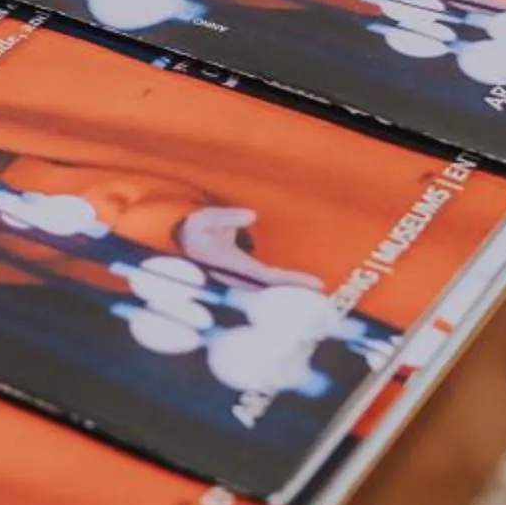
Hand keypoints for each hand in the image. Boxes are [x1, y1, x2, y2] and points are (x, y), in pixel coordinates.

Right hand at [177, 204, 323, 290]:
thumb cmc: (193, 231)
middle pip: (274, 287)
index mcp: (235, 265)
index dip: (292, 280)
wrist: (182, 245)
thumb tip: (252, 215)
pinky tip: (297, 281)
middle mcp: (241, 277)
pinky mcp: (244, 274)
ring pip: (271, 287)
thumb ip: (226, 216)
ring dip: (292, 287)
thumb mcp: (203, 219)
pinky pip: (268, 281)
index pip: (269, 276)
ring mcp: (243, 278)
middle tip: (323, 289)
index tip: (314, 282)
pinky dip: (284, 281)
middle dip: (297, 288)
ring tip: (316, 287)